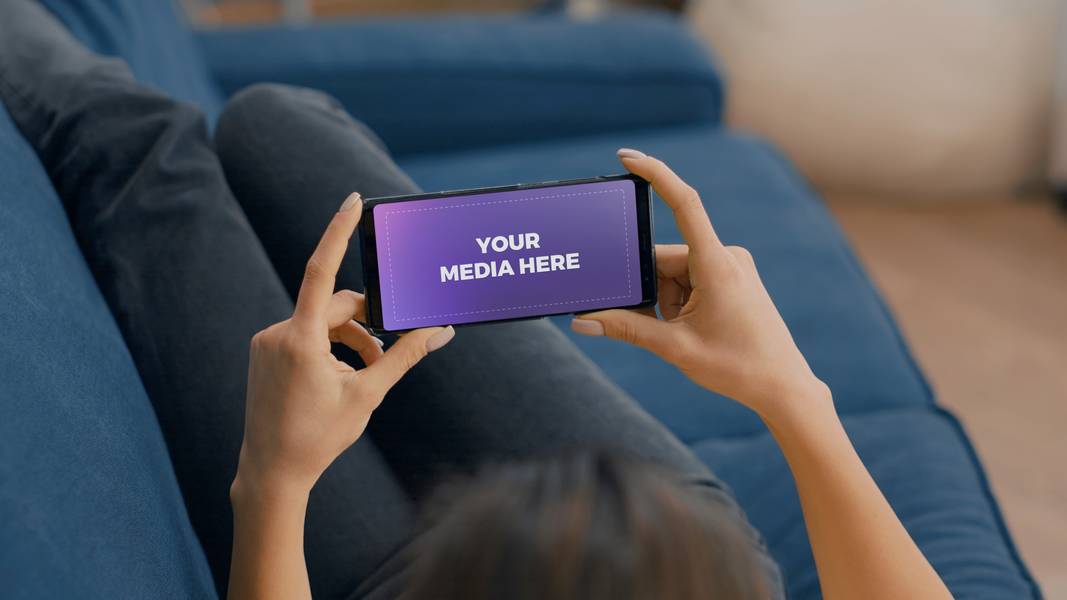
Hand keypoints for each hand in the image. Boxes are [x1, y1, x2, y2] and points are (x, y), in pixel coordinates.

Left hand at [236, 193, 454, 495]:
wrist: (272, 473)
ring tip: (366, 373)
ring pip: (320, 322)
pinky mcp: (264, 353)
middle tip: (389, 352)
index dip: (338, 232)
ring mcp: (266, 343)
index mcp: (301, 340)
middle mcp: (277, 333)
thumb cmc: (319, 437)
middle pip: (335, 306)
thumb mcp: (369, 394)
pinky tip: (338, 377)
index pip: (321, 270)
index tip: (352, 201)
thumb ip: (404, 357)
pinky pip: (304, 334)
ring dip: (349, 340)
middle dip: (366, 324)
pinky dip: (328, 347)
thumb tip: (440, 331)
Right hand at [572, 150, 828, 421]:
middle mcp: (725, 257)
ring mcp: (730, 266)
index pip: (684, 204)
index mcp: (716, 264)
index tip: (627, 158)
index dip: (655, 174)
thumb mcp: (674, 348)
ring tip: (683, 336)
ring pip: (674, 273)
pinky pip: (689, 280)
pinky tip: (690, 331)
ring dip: (665, 303)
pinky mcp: (732, 278)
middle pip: (664, 259)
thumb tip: (582, 321)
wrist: (783, 387)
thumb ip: (626, 329)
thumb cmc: (737, 367)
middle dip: (649, 292)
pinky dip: (677, 303)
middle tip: (660, 328)